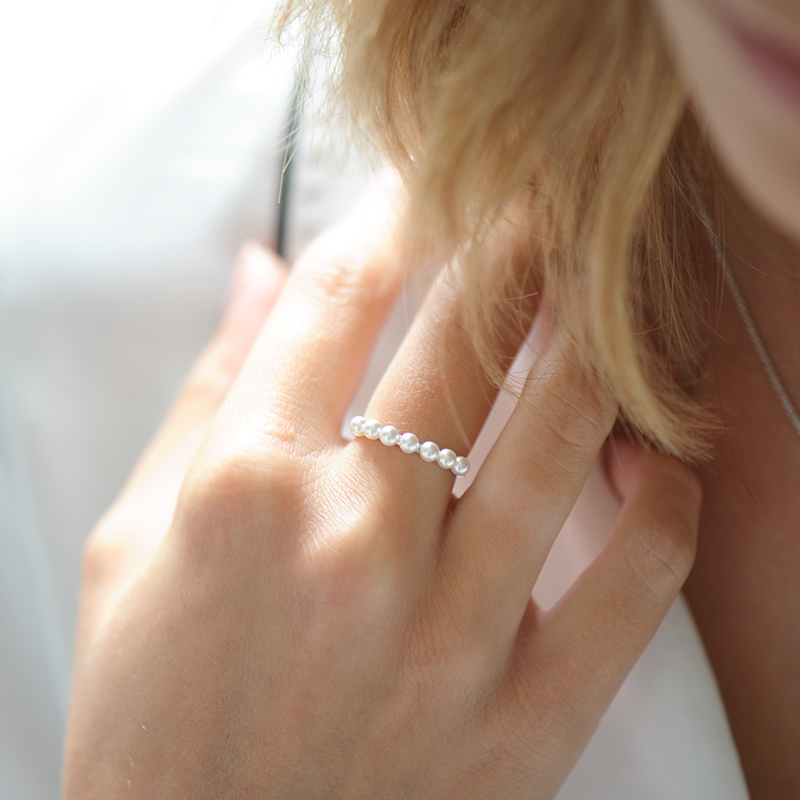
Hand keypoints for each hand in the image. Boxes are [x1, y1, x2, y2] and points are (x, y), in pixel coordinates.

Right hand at [63, 203, 701, 798]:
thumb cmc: (151, 714)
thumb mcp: (135, 540)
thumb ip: (211, 390)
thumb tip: (262, 272)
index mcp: (247, 489)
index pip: (344, 294)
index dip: (394, 209)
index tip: (428, 178)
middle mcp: (355, 545)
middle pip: (467, 332)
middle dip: (514, 235)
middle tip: (540, 192)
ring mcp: (451, 634)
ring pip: (566, 426)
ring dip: (595, 328)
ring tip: (602, 281)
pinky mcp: (523, 719)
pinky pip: (640, 575)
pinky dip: (669, 496)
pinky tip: (651, 453)